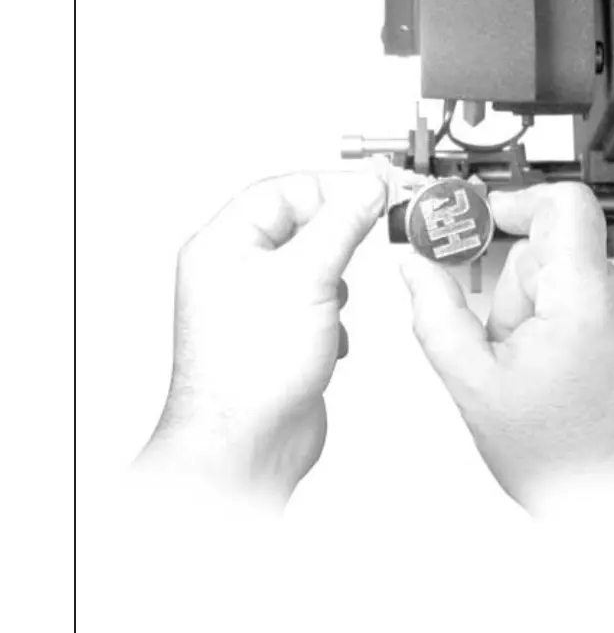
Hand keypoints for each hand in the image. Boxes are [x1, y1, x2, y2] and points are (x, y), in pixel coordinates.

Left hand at [137, 169, 387, 502]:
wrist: (245, 443)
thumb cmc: (250, 371)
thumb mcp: (307, 277)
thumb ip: (341, 225)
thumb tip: (365, 189)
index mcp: (222, 244)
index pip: (281, 190)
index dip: (330, 188)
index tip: (373, 192)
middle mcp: (231, 271)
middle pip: (296, 226)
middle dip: (334, 239)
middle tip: (367, 237)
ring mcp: (253, 306)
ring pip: (309, 267)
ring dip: (334, 282)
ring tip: (334, 303)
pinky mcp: (274, 336)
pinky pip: (313, 306)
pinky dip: (331, 317)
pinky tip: (329, 337)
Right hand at [401, 181, 613, 511]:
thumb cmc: (565, 459)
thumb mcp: (476, 386)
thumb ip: (437, 314)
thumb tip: (417, 267)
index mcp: (586, 298)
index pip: (563, 201)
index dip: (516, 200)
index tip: (485, 220)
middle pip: (553, 248)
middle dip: (516, 286)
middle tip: (505, 344)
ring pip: (571, 278)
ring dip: (541, 311)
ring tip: (537, 371)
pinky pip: (596, 304)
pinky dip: (569, 326)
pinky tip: (562, 375)